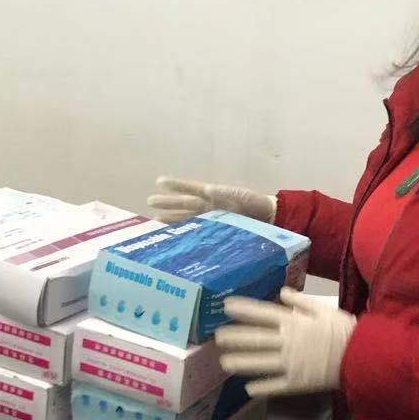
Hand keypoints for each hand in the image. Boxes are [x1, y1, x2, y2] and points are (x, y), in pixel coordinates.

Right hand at [147, 177, 276, 224]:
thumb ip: (224, 193)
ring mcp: (211, 220)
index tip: (159, 181)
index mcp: (213, 195)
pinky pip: (197, 233)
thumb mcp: (240, 196)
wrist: (268, 219)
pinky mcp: (215, 232)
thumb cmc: (255, 204)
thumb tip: (207, 189)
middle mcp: (209, 207)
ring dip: (172, 219)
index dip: (176, 185)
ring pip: (187, 218)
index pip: (190, 189)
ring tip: (155, 220)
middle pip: (184, 205)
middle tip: (149, 203)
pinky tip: (175, 238)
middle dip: (168, 204)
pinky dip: (186, 235)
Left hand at [216, 289, 356, 397]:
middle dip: (234, 337)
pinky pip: (276, 386)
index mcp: (295, 322)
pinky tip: (248, 389)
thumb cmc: (345, 331)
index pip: (263, 313)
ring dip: (241, 362)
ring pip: (260, 363)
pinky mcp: (298, 382)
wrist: (363, 356)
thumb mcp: (325, 310)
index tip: (226, 306)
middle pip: (256, 339)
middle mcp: (288, 342)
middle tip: (216, 337)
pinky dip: (262, 387)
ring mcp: (291, 364)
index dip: (244, 309)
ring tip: (224, 363)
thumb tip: (283, 293)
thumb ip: (302, 302)